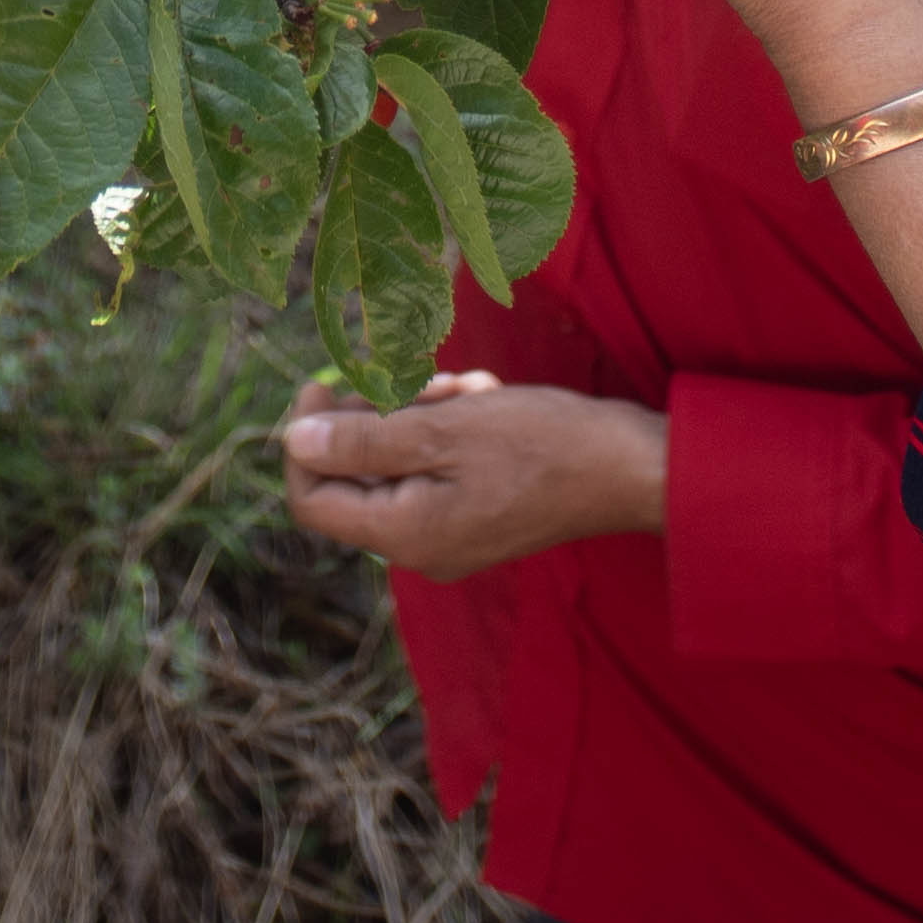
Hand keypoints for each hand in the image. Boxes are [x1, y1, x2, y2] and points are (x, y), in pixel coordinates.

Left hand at [275, 374, 667, 577]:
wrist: (630, 469)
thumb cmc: (541, 444)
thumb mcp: (444, 430)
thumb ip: (363, 440)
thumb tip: (293, 440)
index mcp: (404, 534)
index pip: (311, 497)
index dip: (305, 438)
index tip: (323, 382)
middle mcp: (420, 547)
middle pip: (355, 476)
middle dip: (375, 415)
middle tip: (416, 376)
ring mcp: (449, 535)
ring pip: (397, 462)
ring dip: (417, 413)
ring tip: (462, 384)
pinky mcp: (475, 516)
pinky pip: (434, 468)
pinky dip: (447, 428)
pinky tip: (481, 399)